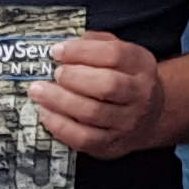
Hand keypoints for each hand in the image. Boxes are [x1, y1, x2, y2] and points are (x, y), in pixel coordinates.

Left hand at [31, 34, 168, 160]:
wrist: (150, 116)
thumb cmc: (125, 78)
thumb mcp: (121, 54)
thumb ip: (97, 44)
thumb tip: (66, 45)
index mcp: (141, 65)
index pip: (114, 55)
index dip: (82, 52)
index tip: (57, 51)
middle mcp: (140, 94)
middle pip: (107, 85)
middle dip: (73, 78)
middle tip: (54, 74)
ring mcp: (127, 121)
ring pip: (92, 113)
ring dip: (59, 101)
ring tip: (38, 91)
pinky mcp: (112, 144)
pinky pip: (83, 137)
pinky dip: (60, 125)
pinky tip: (46, 113)